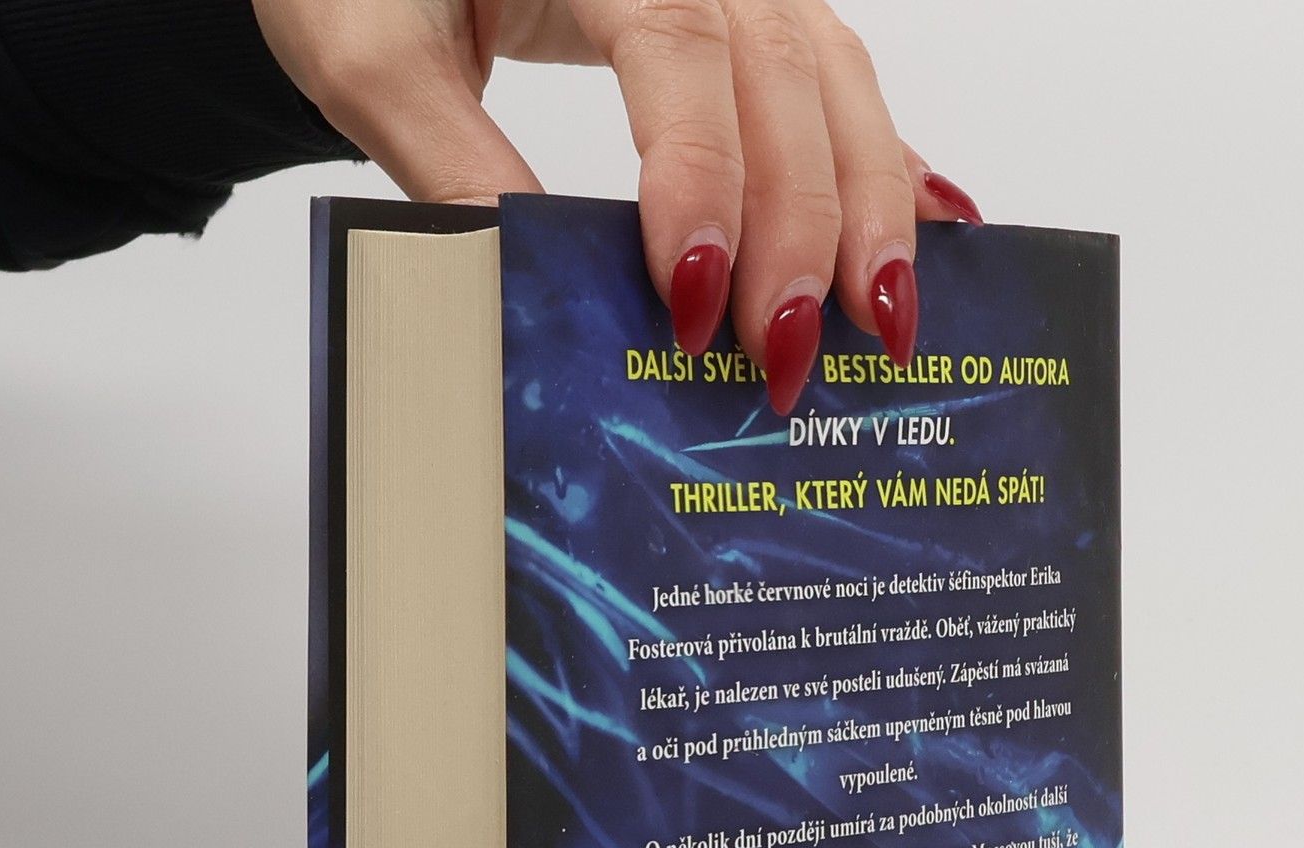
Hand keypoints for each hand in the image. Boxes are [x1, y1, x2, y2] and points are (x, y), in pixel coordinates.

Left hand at [251, 0, 982, 411]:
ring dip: (870, 207)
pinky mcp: (750, 17)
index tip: (694, 303)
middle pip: (785, 80)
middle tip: (789, 357)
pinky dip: (886, 163)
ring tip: (884, 322)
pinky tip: (932, 229)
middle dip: (803, 230)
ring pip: (835, 83)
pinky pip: (838, 83)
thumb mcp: (371, 52)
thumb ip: (446, 153)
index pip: (681, 56)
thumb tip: (526, 274)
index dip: (703, 186)